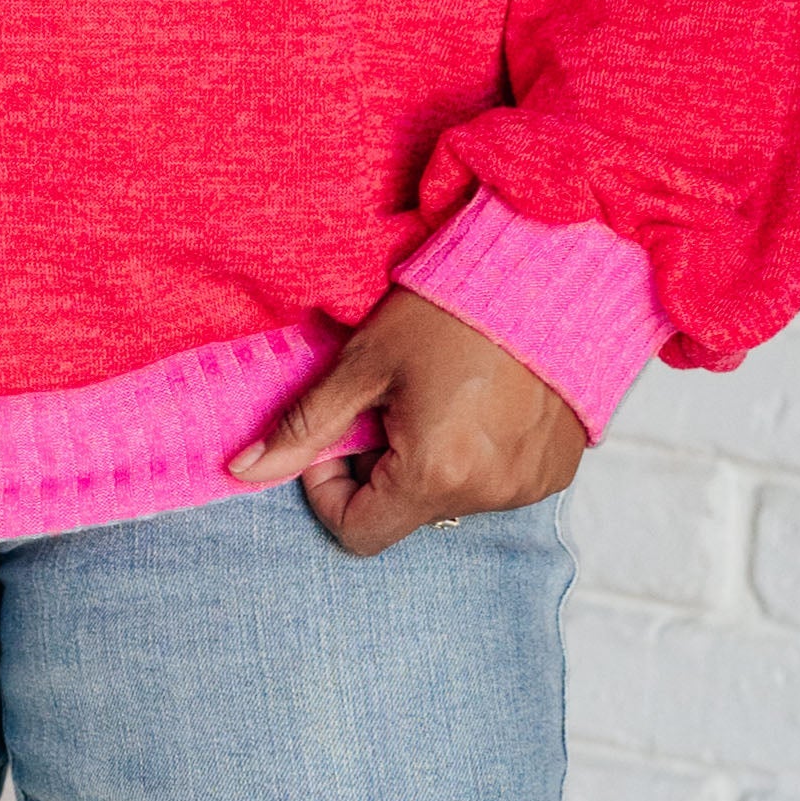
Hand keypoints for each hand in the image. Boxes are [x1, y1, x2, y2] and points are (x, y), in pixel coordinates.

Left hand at [227, 290, 585, 559]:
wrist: (549, 268)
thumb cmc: (453, 306)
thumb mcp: (365, 362)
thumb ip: (305, 425)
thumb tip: (243, 470)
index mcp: (434, 473)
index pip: (359, 532)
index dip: (331, 490)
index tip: (338, 437)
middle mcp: (488, 494)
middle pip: (404, 510)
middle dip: (381, 465)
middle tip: (389, 401)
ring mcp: (530, 486)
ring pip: (450, 496)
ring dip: (431, 460)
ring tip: (442, 393)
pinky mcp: (557, 470)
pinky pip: (498, 482)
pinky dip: (477, 454)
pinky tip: (482, 401)